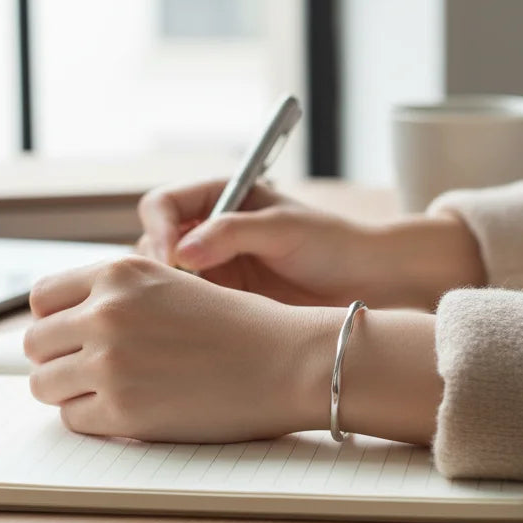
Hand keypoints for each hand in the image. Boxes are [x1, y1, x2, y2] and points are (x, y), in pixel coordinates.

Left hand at [24, 256, 331, 441]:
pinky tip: (130, 412)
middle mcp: (107, 310)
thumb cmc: (245, 327)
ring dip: (70, 392)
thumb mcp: (175, 286)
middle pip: (36, 343)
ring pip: (44, 384)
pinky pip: (73, 418)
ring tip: (111, 394)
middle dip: (58, 359)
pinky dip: (94, 419)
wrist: (289, 361)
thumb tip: (67, 326)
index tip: (74, 338)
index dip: (56, 322)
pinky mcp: (121, 408)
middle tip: (92, 373)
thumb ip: (123, 296)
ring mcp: (109, 360)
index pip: (43, 298)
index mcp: (120, 272)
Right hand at [136, 179, 485, 309]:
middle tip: (179, 288)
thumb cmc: (333, 244)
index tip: (172, 256)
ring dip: (171, 293)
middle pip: (154, 244)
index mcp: (221, 197)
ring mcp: (215, 268)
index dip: (158, 228)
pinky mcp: (224, 301)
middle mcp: (210, 231)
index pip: (163, 205)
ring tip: (195, 308)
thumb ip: (232, 232)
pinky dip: (187, 316)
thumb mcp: (284, 229)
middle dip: (158, 265)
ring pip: (166, 281)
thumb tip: (182, 251)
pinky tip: (206, 325)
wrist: (369, 283)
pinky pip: (189, 308)